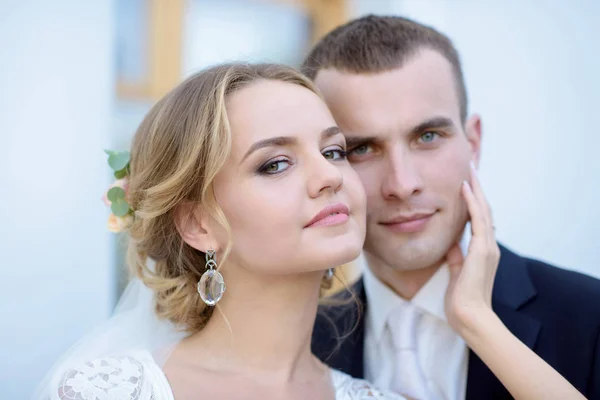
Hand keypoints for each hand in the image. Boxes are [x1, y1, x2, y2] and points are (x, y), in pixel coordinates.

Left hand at [444, 164, 499, 334]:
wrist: (470, 317)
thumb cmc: (461, 300)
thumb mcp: (456, 273)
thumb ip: (456, 257)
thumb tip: (450, 244)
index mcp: (483, 251)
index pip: (479, 220)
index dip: (474, 201)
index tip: (466, 185)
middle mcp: (489, 246)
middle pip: (485, 210)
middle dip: (478, 189)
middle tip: (471, 169)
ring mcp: (488, 247)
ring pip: (484, 210)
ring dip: (477, 189)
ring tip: (470, 170)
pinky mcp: (482, 250)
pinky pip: (477, 220)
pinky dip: (472, 202)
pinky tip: (466, 188)